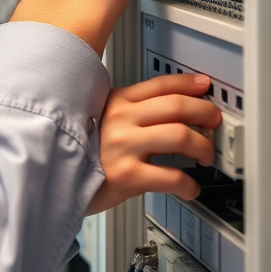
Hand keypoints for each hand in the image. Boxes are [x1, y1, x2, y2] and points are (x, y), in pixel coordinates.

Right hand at [86, 74, 222, 214]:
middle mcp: (120, 119)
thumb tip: (173, 107)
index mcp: (115, 101)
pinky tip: (190, 187)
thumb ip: (131, 111)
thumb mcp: (101, 118)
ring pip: (179, 136)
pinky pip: (172, 177)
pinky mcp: (127, 175)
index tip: (205, 86)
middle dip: (205, 113)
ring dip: (202, 147)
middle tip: (213, 122)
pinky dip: (189, 184)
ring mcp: (124, 146)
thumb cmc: (83, 152)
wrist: (57, 180)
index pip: (159, 85)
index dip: (188, 84)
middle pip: (175, 106)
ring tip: (204, 156)